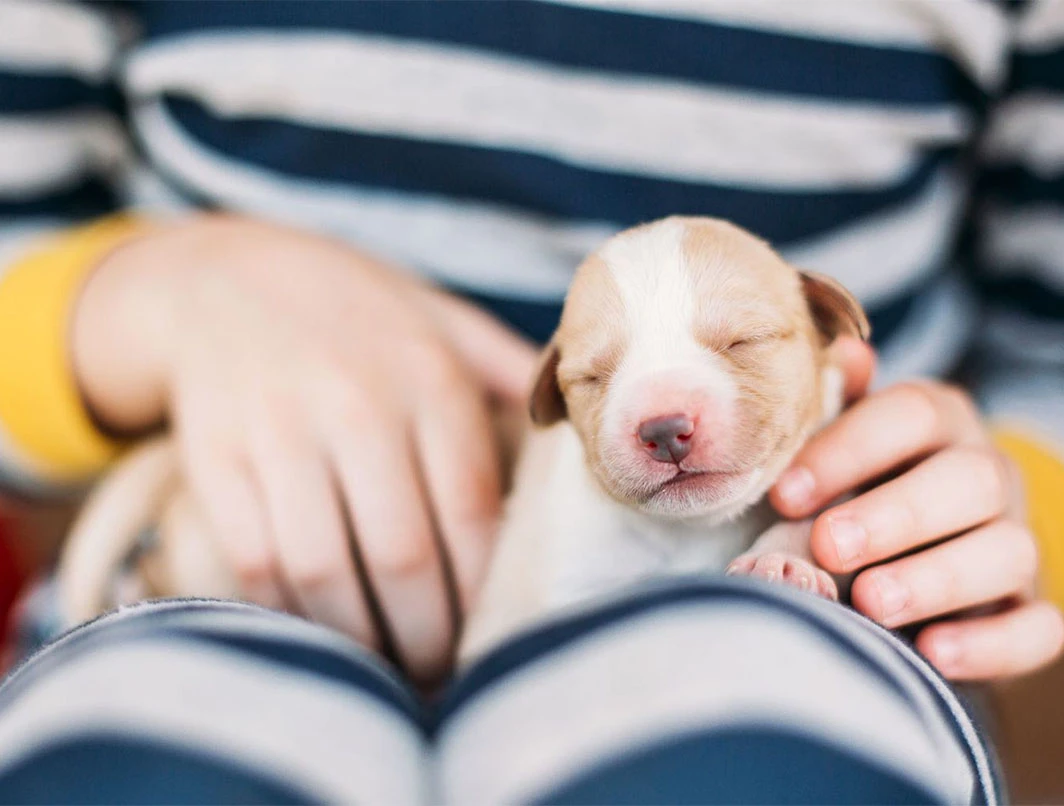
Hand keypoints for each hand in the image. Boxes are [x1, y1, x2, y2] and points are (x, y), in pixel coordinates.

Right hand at [72, 215, 536, 682]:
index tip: (492, 631)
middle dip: (428, 635)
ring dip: (360, 639)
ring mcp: (279, 431)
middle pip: (404, 555)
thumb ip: (513, 373)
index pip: (473, 509)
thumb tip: (578, 433)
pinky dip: (291, 614)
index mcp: (429, 377)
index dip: (484, 589)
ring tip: (385, 663)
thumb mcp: (444, 320)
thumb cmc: (356, 311)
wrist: (221, 280)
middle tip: (440, 669)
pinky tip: (319, 628)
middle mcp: (357, 404)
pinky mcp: (216, 458)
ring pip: (326, 568)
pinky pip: (257, 561)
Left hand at [770, 338, 1063, 680]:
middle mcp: (986, 474)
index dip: (849, 450)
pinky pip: (1037, 628)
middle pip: (967, 480)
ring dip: (936, 578)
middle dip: (896, 514)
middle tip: (829, 546)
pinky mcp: (1028, 610)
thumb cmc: (848, 487)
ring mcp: (1014, 541)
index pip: (910, 415)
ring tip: (871, 602)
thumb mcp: (832, 444)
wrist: (891, 556)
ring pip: (1006, 551)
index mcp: (938, 421)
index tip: (786, 494)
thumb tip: (845, 355)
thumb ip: (834, 405)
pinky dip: (991, 643)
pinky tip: (933, 652)